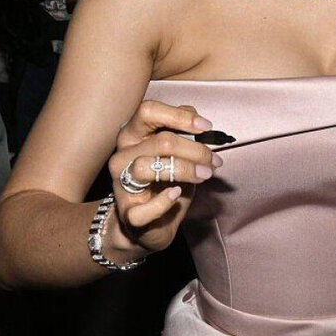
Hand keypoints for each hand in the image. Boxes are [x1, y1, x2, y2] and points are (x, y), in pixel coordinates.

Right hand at [105, 100, 223, 262]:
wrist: (149, 224)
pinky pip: (143, 207)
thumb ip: (184, 132)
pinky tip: (176, 194)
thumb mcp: (177, 153)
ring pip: (147, 167)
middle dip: (195, 149)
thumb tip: (199, 122)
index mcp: (133, 135)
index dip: (179, 116)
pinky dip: (163, 201)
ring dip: (185, 170)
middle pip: (159, 141)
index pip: (148, 111)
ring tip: (205, 175)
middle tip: (213, 161)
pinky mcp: (128, 213)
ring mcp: (121, 184)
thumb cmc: (164, 182)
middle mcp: (122, 156)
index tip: (206, 127)